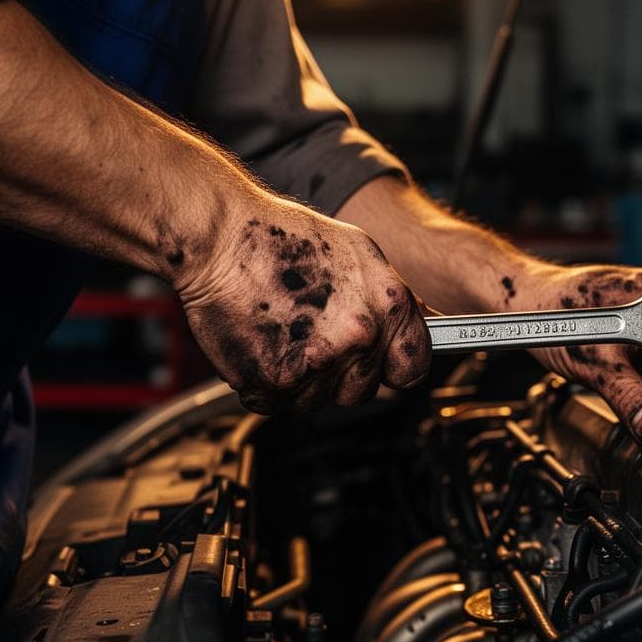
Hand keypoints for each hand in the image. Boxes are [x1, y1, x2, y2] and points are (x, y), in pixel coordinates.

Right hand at [173, 193, 429, 413]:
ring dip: (302, 380)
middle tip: (310, 334)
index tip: (380, 364)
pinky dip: (267, 383)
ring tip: (282, 334)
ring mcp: (318, 364)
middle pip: (363, 390)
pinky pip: (280, 404)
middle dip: (340, 372)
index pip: (413, 368)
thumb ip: (393, 301)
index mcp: (389, 305)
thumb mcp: (359, 254)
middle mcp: (360, 337)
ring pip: (319, 401)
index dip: (394, 368)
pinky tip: (261, 344)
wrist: (219, 237)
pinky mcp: (275, 383)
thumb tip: (423, 329)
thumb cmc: (284, 238)